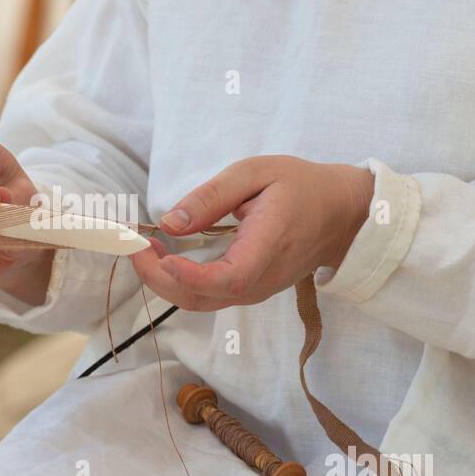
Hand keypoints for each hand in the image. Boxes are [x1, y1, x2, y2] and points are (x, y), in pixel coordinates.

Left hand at [129, 156, 373, 311]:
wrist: (341, 214)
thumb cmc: (301, 187)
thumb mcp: (256, 173)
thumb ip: (212, 197)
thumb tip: (170, 222)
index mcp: (267, 247)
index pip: (226, 279)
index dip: (187, 275)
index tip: (156, 253)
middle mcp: (260, 280)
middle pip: (201, 299)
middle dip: (157, 277)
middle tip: (133, 244)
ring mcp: (255, 291)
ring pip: (200, 302)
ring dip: (164, 280)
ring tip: (144, 247)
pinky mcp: (248, 291)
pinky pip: (208, 296)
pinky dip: (179, 280)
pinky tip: (166, 255)